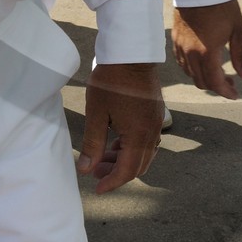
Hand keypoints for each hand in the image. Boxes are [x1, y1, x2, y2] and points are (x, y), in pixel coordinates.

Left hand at [78, 62, 162, 193]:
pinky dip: (133, 147)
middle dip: (117, 173)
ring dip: (125, 160)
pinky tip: (117, 140)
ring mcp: (156, 121)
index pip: (127, 170)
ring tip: (103, 156)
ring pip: (145, 153)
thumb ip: (92, 144)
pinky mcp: (155, 112)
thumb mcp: (97, 113)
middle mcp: (152, 131)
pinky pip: (148, 140)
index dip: (112, 183)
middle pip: (139, 165)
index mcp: (138, 134)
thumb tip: (86, 169)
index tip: (97, 188)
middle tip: (95, 172)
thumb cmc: (111, 80)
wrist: (131, 53)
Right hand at [172, 1, 241, 99]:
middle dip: (216, 86)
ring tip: (218, 72)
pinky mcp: (175, 40)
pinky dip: (193, 69)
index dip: (225, 92)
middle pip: (201, 82)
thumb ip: (240, 56)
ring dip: (204, 78)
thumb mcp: (237, 30)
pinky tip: (203, 63)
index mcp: (206, 53)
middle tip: (230, 82)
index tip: (234, 94)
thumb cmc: (221, 6)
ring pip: (190, 74)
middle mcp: (190, 54)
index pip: (215, 82)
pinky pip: (182, 63)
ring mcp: (180, 47)